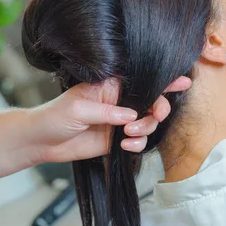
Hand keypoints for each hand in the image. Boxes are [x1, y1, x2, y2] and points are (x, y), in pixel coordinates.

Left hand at [27, 77, 191, 164]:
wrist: (42, 142)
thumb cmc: (55, 116)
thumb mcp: (79, 108)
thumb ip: (107, 111)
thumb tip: (131, 116)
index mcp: (111, 85)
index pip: (140, 78)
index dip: (163, 79)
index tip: (182, 80)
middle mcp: (119, 101)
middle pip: (151, 101)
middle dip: (158, 108)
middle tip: (156, 115)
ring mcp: (120, 121)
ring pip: (148, 122)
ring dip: (145, 129)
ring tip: (128, 135)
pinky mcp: (117, 139)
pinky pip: (138, 141)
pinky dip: (137, 144)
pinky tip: (125, 146)